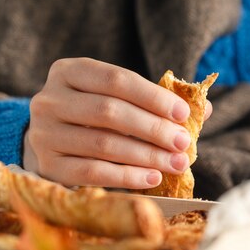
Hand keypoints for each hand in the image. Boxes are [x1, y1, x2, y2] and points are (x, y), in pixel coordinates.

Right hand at [23, 58, 212, 188]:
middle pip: (109, 111)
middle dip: (153, 129)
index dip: (153, 96)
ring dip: (146, 156)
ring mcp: (44, 133)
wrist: (52, 142)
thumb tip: (205, 109)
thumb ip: (157, 102)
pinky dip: (127, 177)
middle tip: (183, 143)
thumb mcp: (120, 100)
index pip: (116, 79)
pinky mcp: (48, 165)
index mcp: (70, 71)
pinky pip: (92, 172)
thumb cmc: (96, 117)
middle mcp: (50, 99)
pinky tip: (152, 178)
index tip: (183, 113)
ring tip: (175, 164)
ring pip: (103, 144)